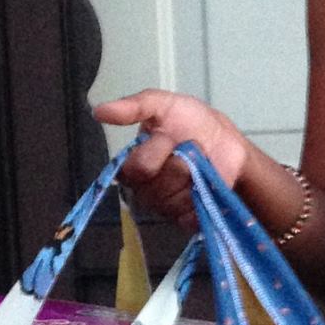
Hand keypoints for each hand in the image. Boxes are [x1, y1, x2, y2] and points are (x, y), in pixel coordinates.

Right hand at [93, 90, 250, 230]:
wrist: (226, 141)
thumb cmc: (191, 124)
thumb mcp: (164, 104)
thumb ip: (134, 106)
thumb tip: (98, 111)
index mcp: (132, 164)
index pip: (134, 168)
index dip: (156, 151)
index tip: (170, 137)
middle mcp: (143, 189)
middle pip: (155, 185)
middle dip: (178, 162)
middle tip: (188, 150)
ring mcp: (164, 207)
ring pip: (174, 199)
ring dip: (193, 177)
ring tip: (198, 165)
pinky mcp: (185, 220)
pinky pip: (189, 215)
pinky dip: (202, 196)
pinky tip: (206, 184)